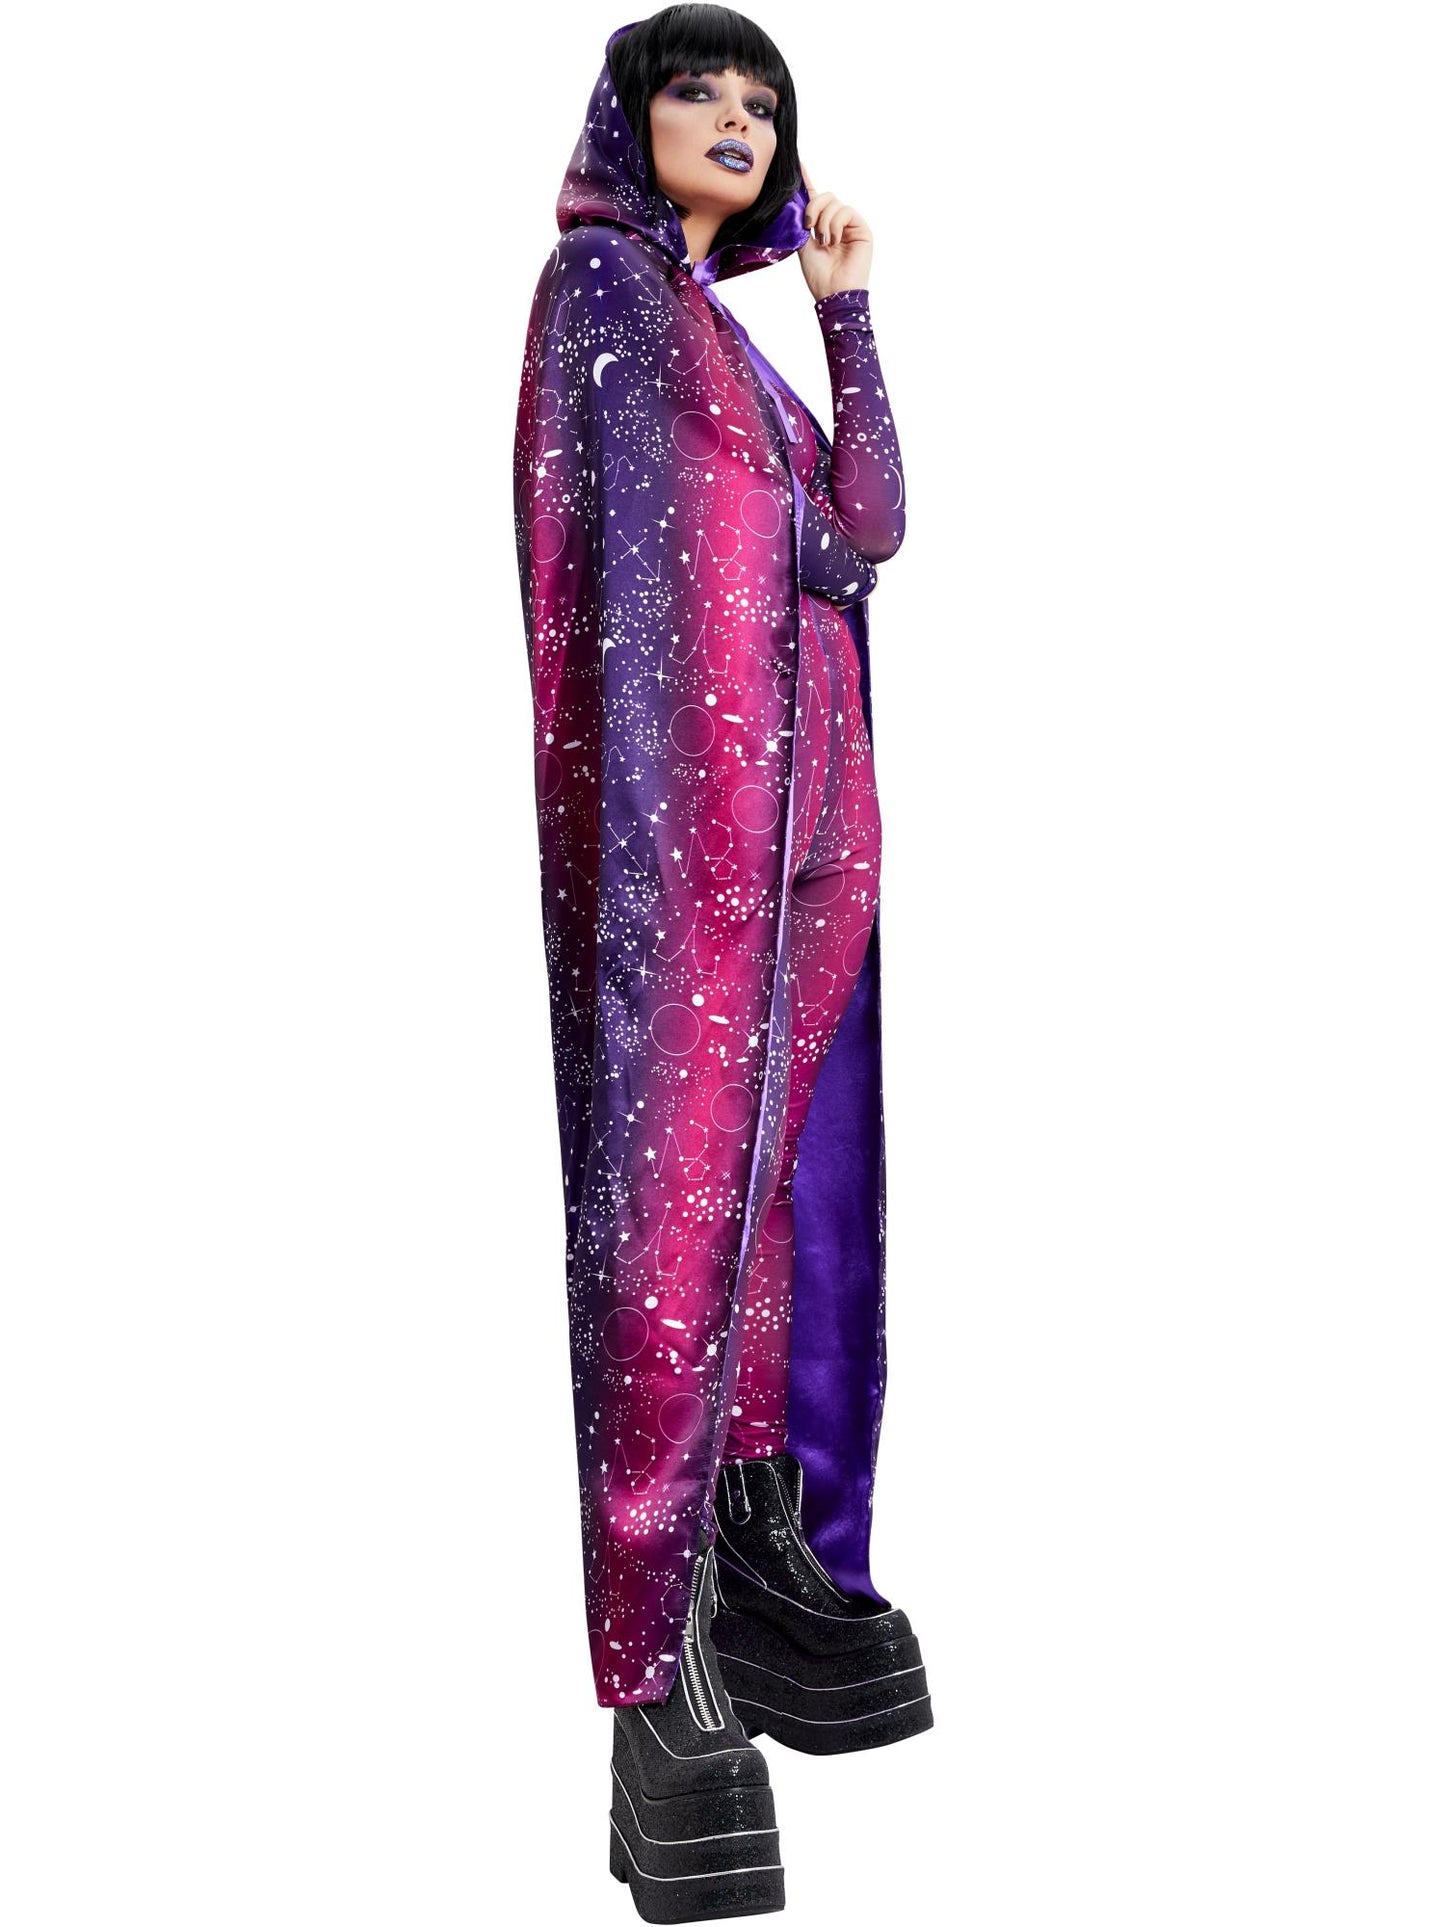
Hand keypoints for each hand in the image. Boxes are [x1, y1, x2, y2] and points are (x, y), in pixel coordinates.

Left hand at [796, 157, 872, 300]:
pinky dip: (835, 224)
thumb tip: (793, 200)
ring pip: (834, 202)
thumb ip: (799, 222)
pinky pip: (845, 210)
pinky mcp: (861, 227)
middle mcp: (836, 223)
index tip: (798, 164)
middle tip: (809, 228)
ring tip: (824, 241)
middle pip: (824, 196)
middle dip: (813, 208)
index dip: (807, 182)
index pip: (814, 199)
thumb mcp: (802, 244)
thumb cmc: (819, 275)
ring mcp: (850, 224)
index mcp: (821, 226)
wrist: (833, 292)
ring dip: (823, 221)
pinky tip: (833, 240)